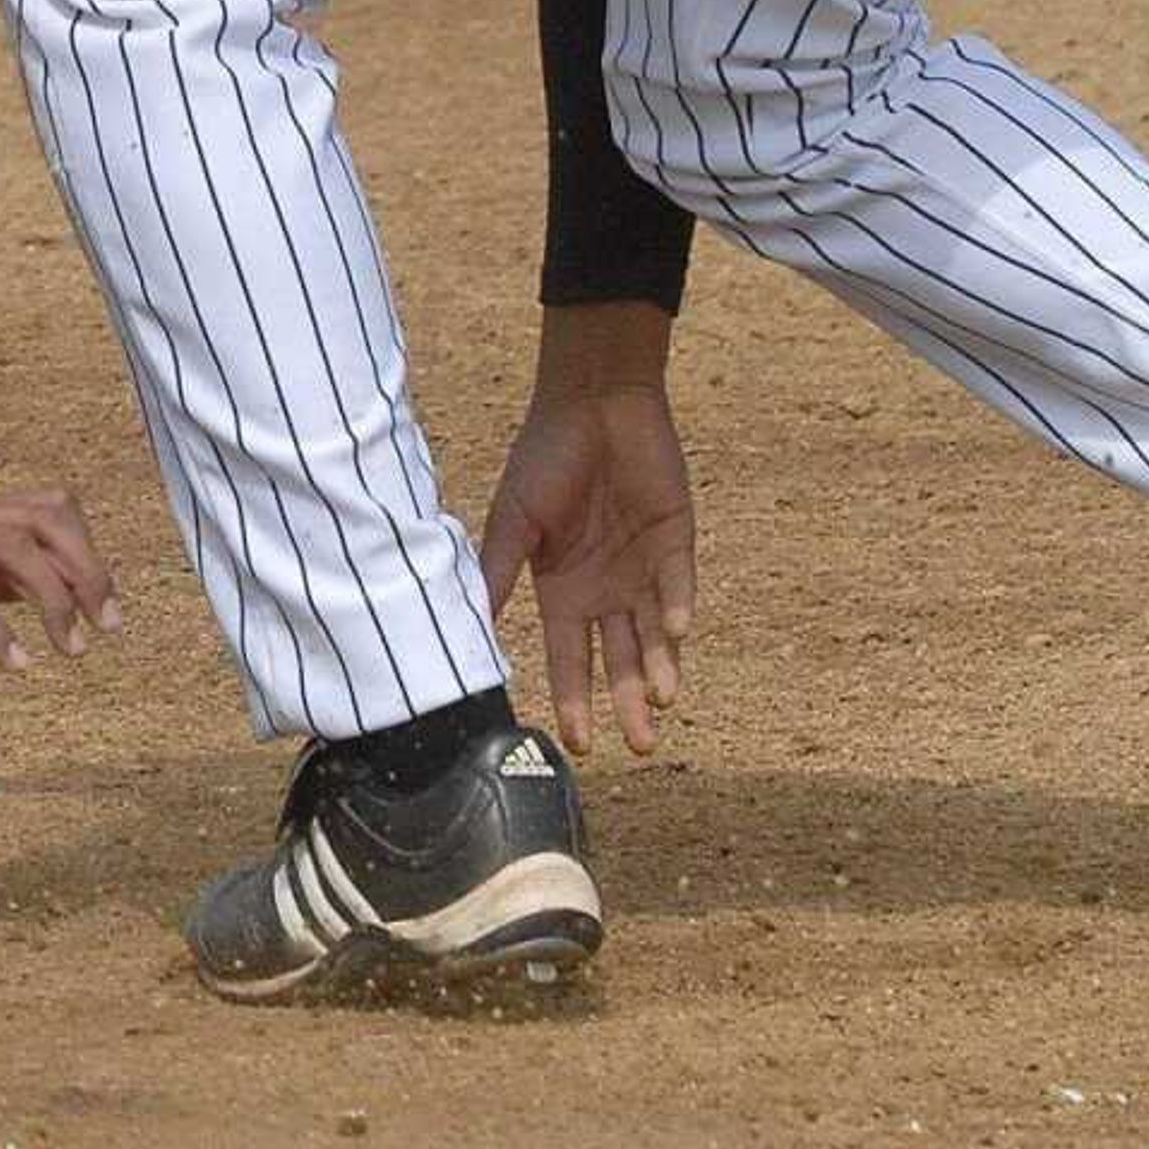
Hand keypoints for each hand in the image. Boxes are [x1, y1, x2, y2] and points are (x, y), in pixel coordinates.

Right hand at [0, 494, 124, 671]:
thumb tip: (23, 596)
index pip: (47, 509)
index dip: (88, 552)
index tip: (105, 610)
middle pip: (48, 513)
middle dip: (91, 568)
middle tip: (109, 627)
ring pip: (16, 543)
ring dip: (56, 598)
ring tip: (72, 650)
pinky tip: (15, 665)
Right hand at [478, 308, 695, 755]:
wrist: (593, 403)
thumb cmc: (545, 457)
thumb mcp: (513, 522)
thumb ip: (497, 574)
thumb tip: (470, 630)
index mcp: (562, 588)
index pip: (570, 658)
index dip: (575, 699)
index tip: (580, 745)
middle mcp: (605, 588)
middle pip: (621, 660)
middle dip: (629, 703)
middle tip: (642, 745)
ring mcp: (643, 569)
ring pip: (656, 635)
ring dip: (659, 668)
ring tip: (659, 703)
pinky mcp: (675, 543)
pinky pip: (678, 586)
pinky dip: (677, 610)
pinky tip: (675, 633)